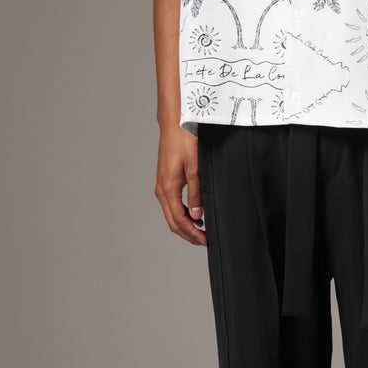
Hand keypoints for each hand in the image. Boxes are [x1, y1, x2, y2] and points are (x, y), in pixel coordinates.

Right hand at [155, 125, 206, 245]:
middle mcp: (161, 190)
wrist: (174, 125)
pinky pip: (172, 205)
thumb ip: (196, 193)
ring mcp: (161, 187)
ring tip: (201, 232)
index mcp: (168, 189)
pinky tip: (195, 216)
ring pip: (171, 215)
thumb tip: (197, 215)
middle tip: (205, 241)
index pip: (179, 220)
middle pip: (173, 222)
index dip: (192, 233)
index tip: (205, 241)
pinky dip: (182, 215)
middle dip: (188, 234)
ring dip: (185, 226)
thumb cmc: (185, 142)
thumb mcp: (195, 168)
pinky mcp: (165, 182)